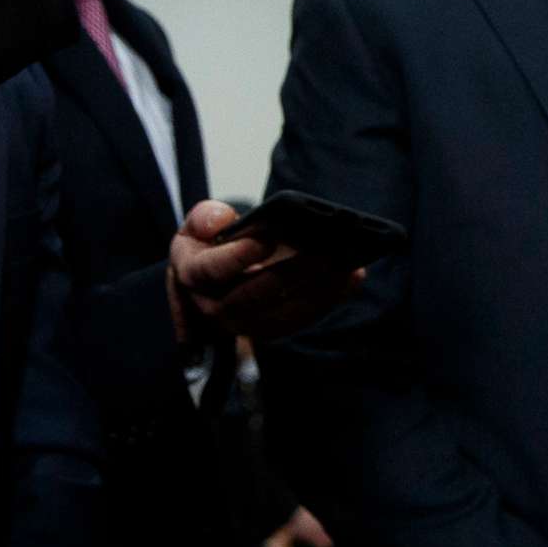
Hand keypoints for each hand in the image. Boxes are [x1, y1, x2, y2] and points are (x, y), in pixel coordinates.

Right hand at [166, 198, 365, 344]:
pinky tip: (353, 274)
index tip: (266, 239)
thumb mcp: (202, 224)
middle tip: (325, 251)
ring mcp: (245, 323)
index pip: (210, 270)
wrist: (218, 277)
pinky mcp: (273, 328)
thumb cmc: (214, 244)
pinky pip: (303, 318)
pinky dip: (330, 298)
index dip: (237, 257)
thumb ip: (207, 217)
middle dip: (290, 274)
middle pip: (253, 297)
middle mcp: (215, 306)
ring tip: (346, 263)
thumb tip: (223, 221)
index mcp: (194, 274)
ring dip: (317, 290)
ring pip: (282, 314)